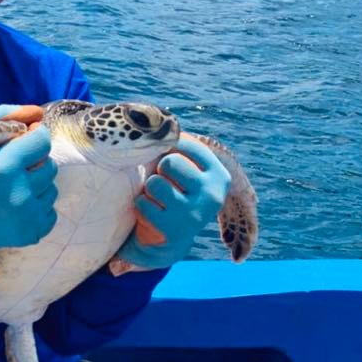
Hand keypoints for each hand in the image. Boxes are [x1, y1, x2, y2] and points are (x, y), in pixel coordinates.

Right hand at [0, 104, 56, 261]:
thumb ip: (6, 116)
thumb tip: (39, 114)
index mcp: (3, 165)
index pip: (43, 140)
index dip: (32, 140)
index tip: (21, 145)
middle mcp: (17, 192)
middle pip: (50, 165)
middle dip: (34, 164)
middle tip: (11, 172)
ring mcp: (26, 216)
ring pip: (52, 188)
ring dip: (36, 186)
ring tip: (11, 190)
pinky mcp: (31, 233)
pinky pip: (51, 211)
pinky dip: (37, 207)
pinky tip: (15, 207)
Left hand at [115, 136, 230, 269]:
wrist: (167, 241)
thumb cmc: (174, 193)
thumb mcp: (186, 171)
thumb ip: (179, 147)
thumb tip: (154, 120)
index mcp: (219, 176)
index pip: (186, 143)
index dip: (167, 146)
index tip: (165, 155)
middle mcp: (213, 195)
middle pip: (170, 162)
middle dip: (159, 170)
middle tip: (164, 183)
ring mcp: (195, 214)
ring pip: (156, 183)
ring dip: (149, 190)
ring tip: (157, 199)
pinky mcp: (174, 230)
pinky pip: (144, 203)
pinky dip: (141, 206)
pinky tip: (151, 214)